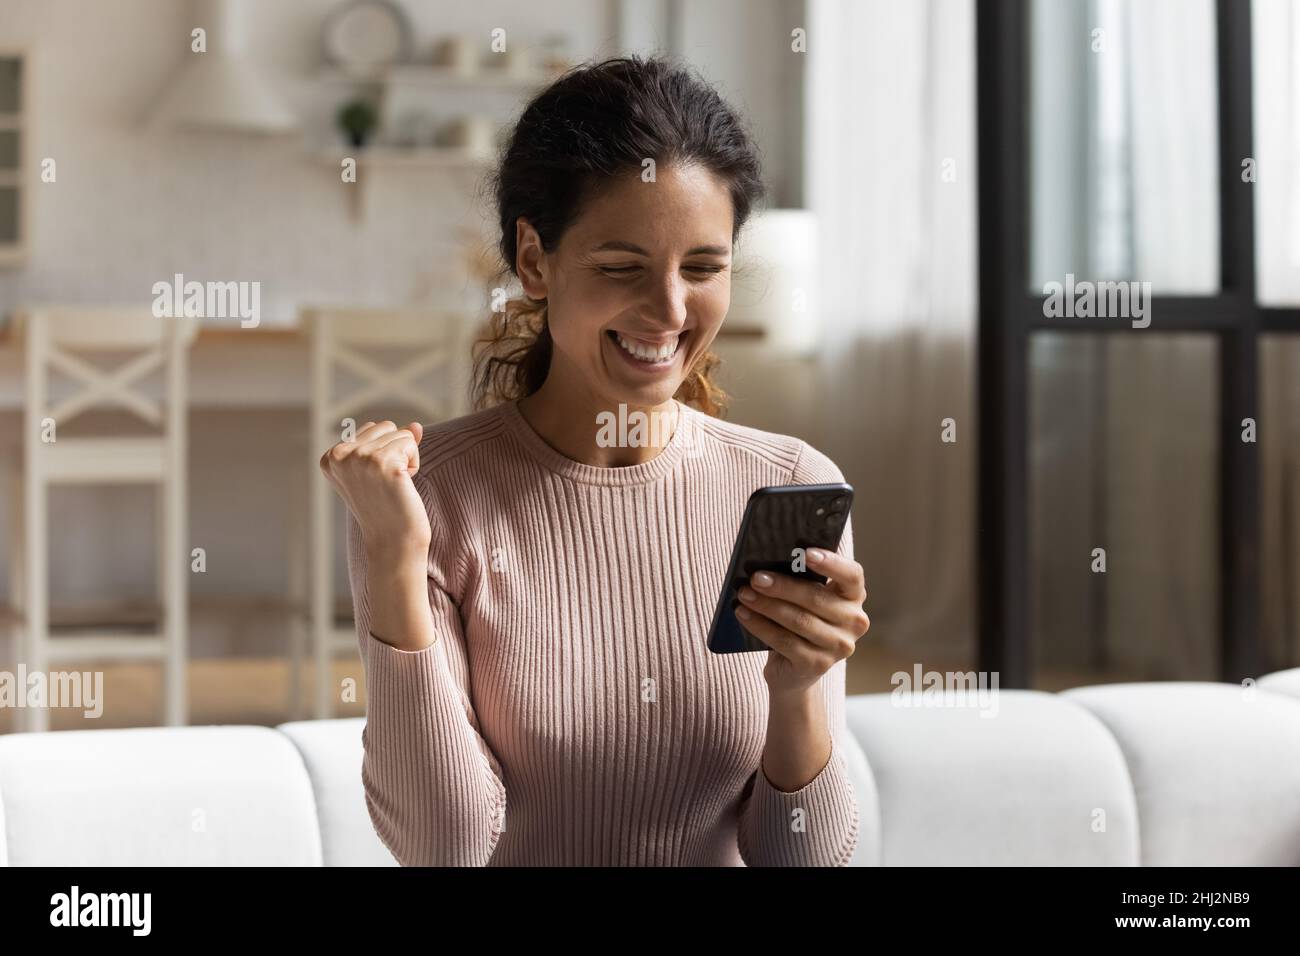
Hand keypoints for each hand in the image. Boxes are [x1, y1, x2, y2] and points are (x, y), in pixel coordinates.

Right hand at [319, 420, 430, 560]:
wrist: (394, 541)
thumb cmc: (387, 508)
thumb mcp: (378, 470)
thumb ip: (390, 442)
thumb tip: (416, 425)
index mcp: (330, 457)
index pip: (372, 428)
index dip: (383, 453)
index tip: (375, 481)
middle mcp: (341, 455)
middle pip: (386, 426)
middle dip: (396, 452)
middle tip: (387, 484)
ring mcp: (360, 458)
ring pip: (402, 434)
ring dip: (406, 460)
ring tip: (394, 486)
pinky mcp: (383, 463)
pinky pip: (411, 443)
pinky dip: (414, 463)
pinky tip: (403, 486)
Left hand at [735, 549, 869, 695]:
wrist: (794, 670)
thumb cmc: (799, 621)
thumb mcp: (804, 600)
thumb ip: (799, 582)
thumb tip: (768, 565)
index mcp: (853, 597)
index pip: (851, 575)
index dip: (831, 563)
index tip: (806, 553)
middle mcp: (854, 622)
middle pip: (817, 598)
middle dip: (782, 586)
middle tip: (756, 578)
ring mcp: (838, 646)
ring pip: (799, 621)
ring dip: (767, 606)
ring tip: (744, 594)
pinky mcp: (818, 665)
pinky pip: (785, 642)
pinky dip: (760, 626)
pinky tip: (744, 614)